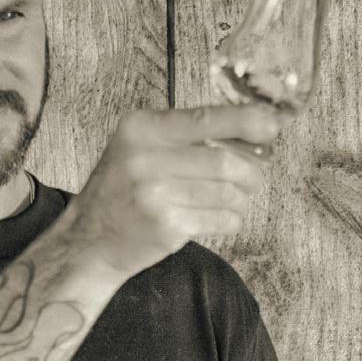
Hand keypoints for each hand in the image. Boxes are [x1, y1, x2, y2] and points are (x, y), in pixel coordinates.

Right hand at [51, 102, 284, 285]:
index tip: (272, 127)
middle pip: (224, 161)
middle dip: (251, 171)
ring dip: (242, 198)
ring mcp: (154, 194)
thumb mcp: (139, 149)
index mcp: (140, 128)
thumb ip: (185, 135)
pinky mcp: (167, 226)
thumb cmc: (122, 192)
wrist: (89, 241)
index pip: (205, 119)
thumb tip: (254, 129)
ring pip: (227, 192)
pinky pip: (221, 219)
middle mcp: (144, 158)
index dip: (246, 121)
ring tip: (235, 199)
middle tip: (254, 177)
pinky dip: (232, 219)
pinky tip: (222, 217)